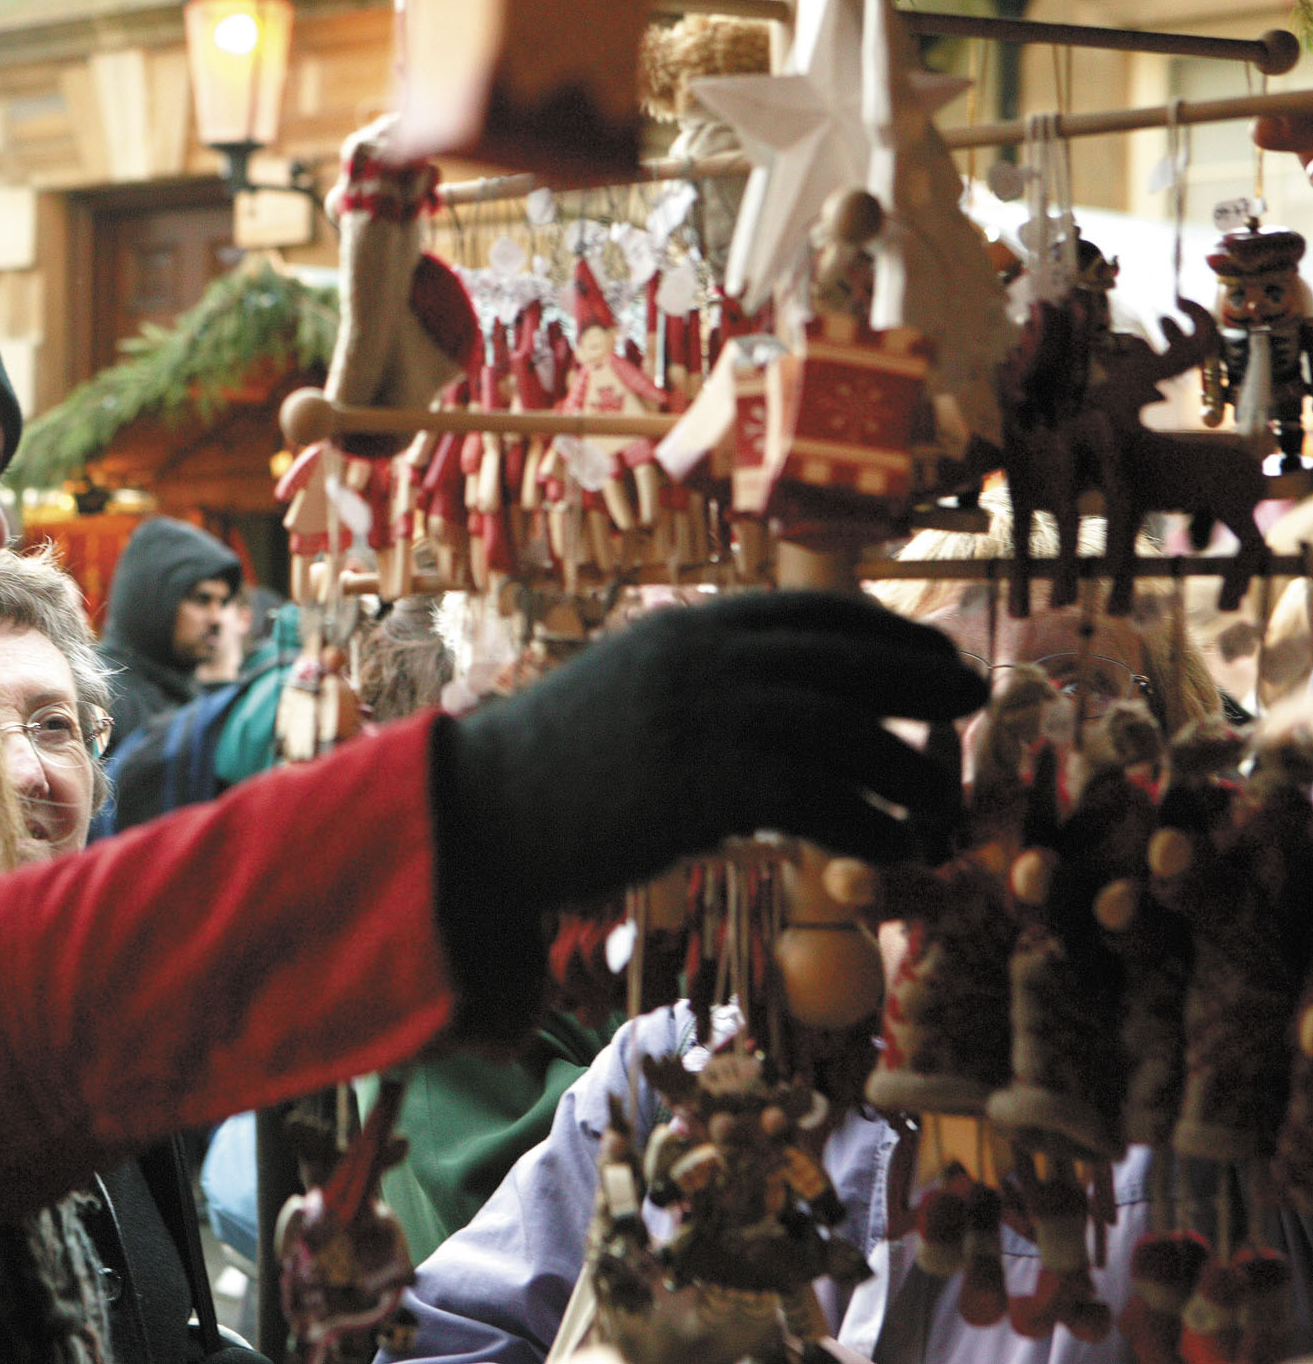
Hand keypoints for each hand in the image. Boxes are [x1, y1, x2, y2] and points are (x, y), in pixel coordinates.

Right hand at [432, 590, 987, 914]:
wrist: (487, 807)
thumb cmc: (559, 759)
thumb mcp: (633, 686)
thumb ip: (704, 679)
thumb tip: (786, 703)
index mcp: (692, 625)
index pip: (813, 611)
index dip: (885, 632)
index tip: (928, 654)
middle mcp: (708, 657)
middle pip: (847, 659)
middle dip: (920, 677)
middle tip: (972, 698)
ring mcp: (709, 715)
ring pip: (847, 731)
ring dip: (907, 770)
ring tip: (937, 803)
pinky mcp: (708, 785)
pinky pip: (821, 802)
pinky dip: (868, 828)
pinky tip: (889, 849)